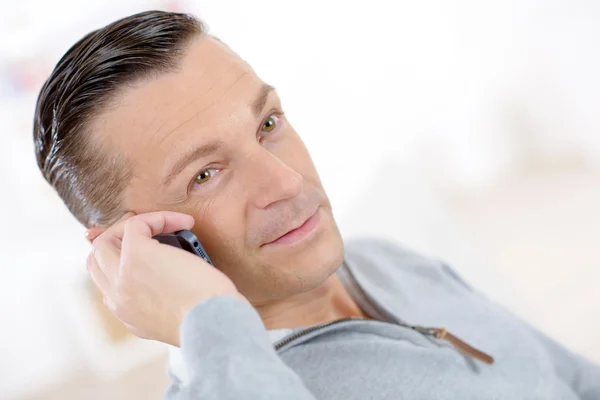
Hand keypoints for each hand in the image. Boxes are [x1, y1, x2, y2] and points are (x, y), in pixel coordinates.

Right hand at [86, 211, 246, 345]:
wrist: (213, 324)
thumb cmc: (211, 319)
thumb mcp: (180, 317)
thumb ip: (165, 302)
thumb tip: (171, 274)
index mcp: (128, 315)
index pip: (107, 282)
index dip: (122, 260)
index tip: (151, 249)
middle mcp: (118, 298)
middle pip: (98, 258)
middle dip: (121, 239)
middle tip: (153, 232)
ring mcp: (122, 276)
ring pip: (106, 240)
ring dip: (136, 226)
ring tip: (168, 224)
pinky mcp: (136, 255)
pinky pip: (136, 225)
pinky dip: (159, 218)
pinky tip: (184, 222)